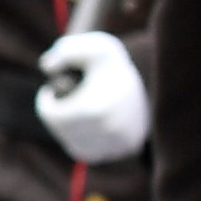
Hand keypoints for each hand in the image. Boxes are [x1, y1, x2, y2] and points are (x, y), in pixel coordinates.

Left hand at [34, 30, 151, 164]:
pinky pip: (90, 152)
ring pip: (74, 144)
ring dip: (68, 129)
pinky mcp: (125, 149)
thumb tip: (47, 67)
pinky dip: (84, 140)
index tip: (49, 90)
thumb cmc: (114, 64)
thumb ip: (66, 51)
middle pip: (62, 130)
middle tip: (60, 100)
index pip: (50, 115)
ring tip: (72, 110)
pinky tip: (85, 124)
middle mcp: (106, 131)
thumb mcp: (94, 47)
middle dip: (56, 114)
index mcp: (94, 108)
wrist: (155, 80)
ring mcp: (117, 143)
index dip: (45, 101)